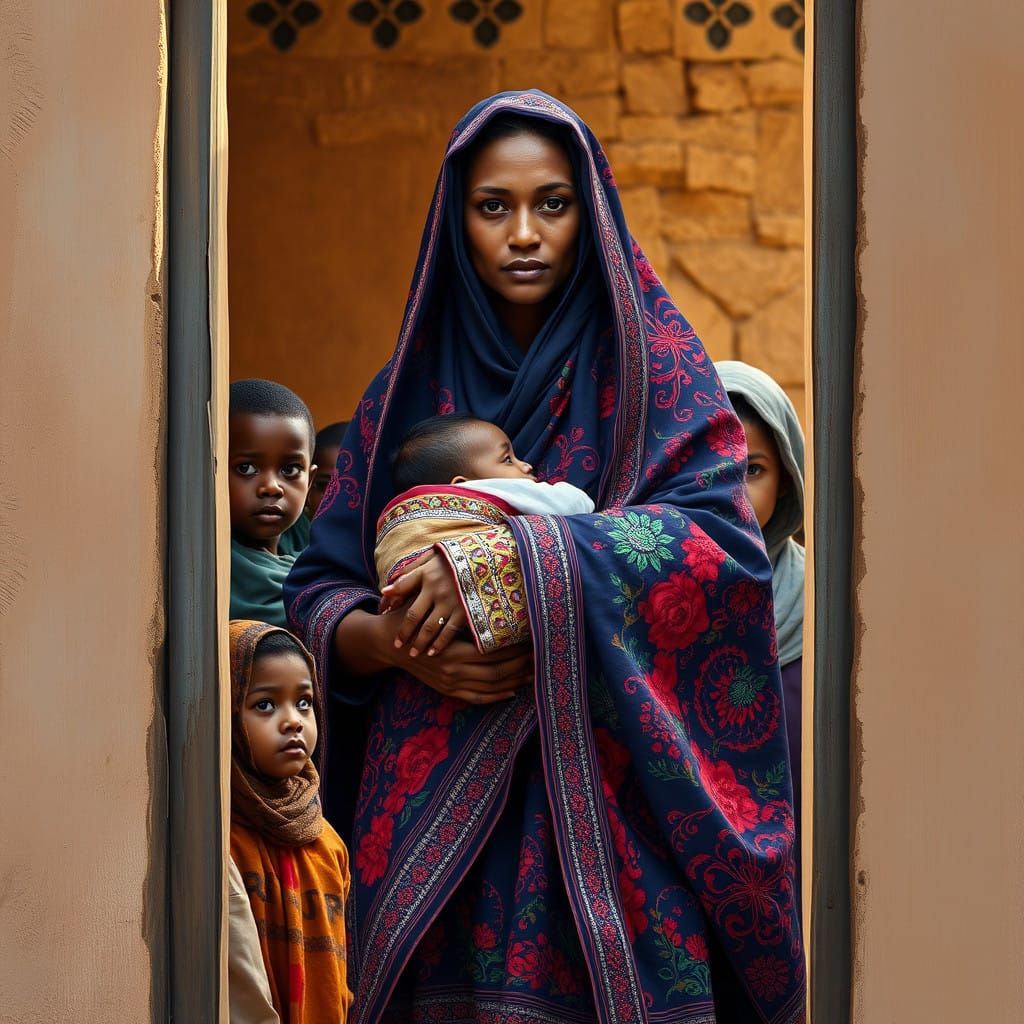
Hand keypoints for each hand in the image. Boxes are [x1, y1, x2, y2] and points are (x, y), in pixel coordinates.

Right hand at [335, 609, 533, 704]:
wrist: (390, 643)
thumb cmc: (416, 619)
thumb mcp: (435, 609)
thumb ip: (459, 608)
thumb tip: (493, 598)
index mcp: (453, 649)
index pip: (493, 652)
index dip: (515, 648)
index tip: (533, 639)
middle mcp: (453, 670)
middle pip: (497, 672)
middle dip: (521, 666)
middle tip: (542, 656)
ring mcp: (450, 683)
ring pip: (490, 686)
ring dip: (514, 680)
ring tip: (534, 673)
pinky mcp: (447, 690)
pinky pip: (476, 698)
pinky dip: (496, 696)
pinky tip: (512, 690)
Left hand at [380, 550, 467, 657]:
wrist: (490, 560)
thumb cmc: (456, 559)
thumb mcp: (432, 558)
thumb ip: (410, 573)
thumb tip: (385, 590)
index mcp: (427, 574)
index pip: (402, 592)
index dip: (391, 605)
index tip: (384, 616)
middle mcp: (437, 589)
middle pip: (414, 616)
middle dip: (404, 633)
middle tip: (396, 645)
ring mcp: (452, 602)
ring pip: (430, 628)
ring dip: (420, 643)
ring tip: (413, 654)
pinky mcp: (466, 612)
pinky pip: (449, 632)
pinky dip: (440, 644)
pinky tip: (433, 652)